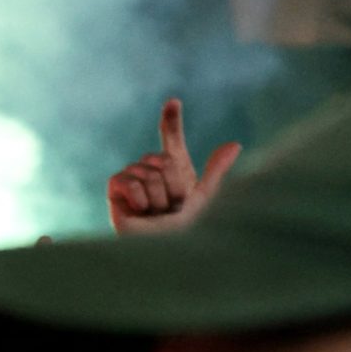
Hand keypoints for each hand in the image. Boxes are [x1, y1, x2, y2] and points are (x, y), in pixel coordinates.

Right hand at [107, 99, 239, 235]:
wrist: (166, 250)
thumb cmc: (185, 231)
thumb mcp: (204, 198)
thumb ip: (216, 170)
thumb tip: (235, 143)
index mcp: (174, 170)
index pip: (171, 139)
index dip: (171, 121)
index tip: (174, 101)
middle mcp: (151, 171)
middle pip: (163, 158)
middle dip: (173, 185)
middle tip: (171, 207)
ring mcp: (131, 178)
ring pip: (147, 171)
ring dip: (158, 197)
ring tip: (156, 214)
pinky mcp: (115, 189)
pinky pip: (129, 180)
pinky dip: (140, 199)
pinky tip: (140, 212)